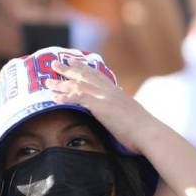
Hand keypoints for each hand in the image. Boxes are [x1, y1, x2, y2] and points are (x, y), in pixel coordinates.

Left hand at [45, 60, 159, 153]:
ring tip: (47, 81)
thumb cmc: (143, 131)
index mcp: (116, 91)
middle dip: (68, 68)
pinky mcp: (100, 106)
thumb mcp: (130, 116)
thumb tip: (120, 116)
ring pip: (78, 84)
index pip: (97, 74)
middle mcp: (109, 90)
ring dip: (61, 82)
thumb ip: (122, 112)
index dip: (83, 67)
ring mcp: (105, 97)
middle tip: (54, 63)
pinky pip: (78, 98)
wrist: (148, 133)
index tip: (73, 62)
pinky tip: (54, 98)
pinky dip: (65, 97)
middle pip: (85, 74)